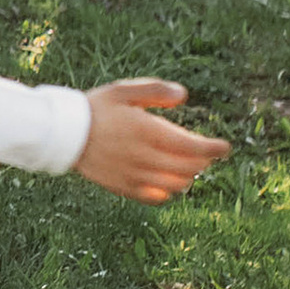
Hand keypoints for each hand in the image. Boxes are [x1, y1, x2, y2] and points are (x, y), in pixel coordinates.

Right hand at [74, 78, 228, 203]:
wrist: (64, 133)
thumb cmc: (96, 108)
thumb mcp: (124, 90)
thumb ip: (156, 91)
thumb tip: (184, 95)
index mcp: (149, 132)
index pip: (194, 147)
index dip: (214, 149)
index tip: (224, 147)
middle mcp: (146, 157)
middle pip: (189, 168)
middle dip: (202, 161)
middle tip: (205, 154)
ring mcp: (135, 176)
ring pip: (176, 185)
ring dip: (187, 176)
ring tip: (188, 167)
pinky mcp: (124, 188)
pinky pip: (156, 198)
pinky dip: (168, 192)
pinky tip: (167, 183)